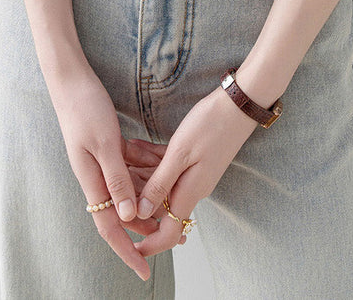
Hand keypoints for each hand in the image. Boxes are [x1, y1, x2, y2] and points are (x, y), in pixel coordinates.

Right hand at [47, 66, 160, 280]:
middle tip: (176, 233)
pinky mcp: (106, 146)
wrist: (69, 80)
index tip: (145, 271)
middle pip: (123, 212)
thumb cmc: (84, 108)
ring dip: (149, 195)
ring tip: (174, 201)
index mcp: (92, 180)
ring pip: (128, 188)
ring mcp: (100, 161)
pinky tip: (159, 163)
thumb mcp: (105, 143)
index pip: (111, 228)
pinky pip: (127, 166)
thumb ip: (117, 179)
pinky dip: (144, 167)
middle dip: (146, 225)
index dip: (128, 251)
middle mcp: (95, 176)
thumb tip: (129, 214)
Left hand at [131, 86, 258, 256]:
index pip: (169, 234)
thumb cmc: (210, 125)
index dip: (149, 244)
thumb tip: (141, 213)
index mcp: (190, 192)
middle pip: (159, 207)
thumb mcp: (180, 153)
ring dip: (140, 173)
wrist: (239, 104)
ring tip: (119, 155)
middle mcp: (193, 188)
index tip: (130, 248)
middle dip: (135, 198)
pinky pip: (168, 166)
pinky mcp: (195, 159)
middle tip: (113, 182)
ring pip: (161, 183)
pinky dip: (151, 159)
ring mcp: (194, 174)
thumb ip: (161, 183)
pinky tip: (135, 144)